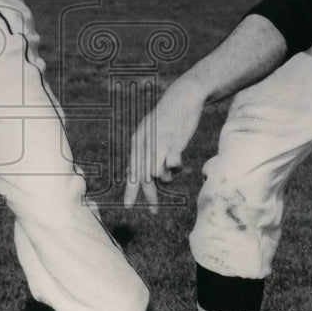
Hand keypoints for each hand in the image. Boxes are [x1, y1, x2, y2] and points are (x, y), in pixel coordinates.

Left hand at [124, 75, 205, 212]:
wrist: (183, 99)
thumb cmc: (169, 119)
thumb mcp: (153, 135)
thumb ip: (149, 154)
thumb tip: (148, 176)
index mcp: (137, 141)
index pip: (131, 171)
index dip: (130, 191)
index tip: (128, 206)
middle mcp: (144, 143)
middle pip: (143, 178)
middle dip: (149, 196)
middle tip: (154, 211)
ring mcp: (158, 143)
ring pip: (158, 174)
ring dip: (168, 176)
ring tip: (173, 165)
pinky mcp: (173, 143)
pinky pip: (173, 165)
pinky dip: (176, 167)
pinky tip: (178, 158)